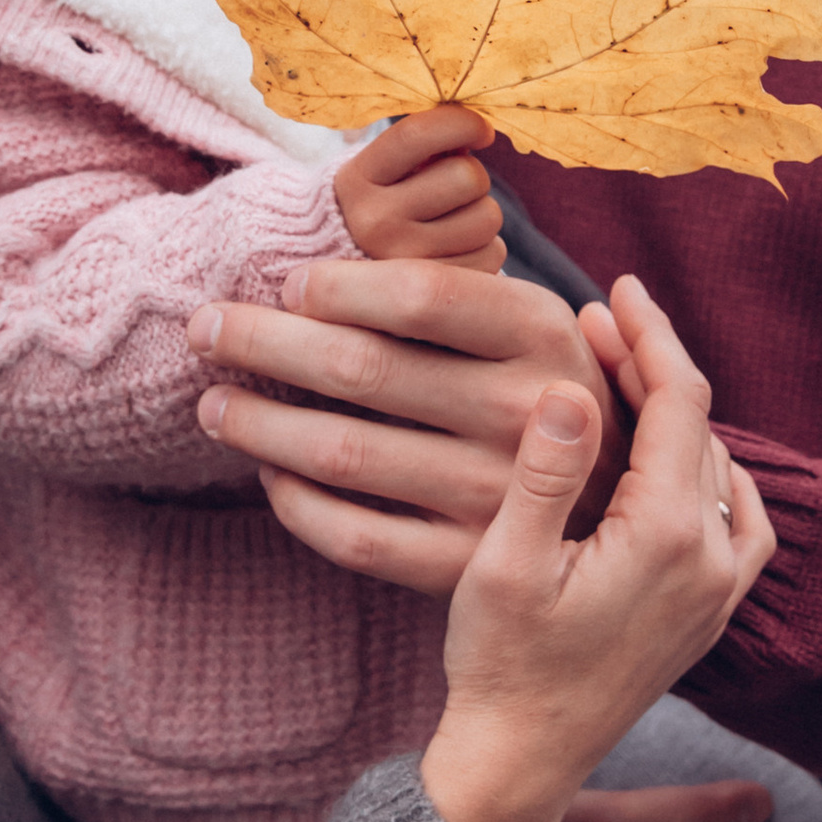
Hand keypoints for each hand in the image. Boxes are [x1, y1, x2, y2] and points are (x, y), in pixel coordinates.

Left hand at [188, 257, 626, 588]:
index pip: (420, 296)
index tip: (286, 283)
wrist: (617, 515)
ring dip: (259, 427)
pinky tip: (271, 477)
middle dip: (264, 342)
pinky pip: (356, 538)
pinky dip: (298, 506)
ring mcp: (497, 499)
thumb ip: (452, 290)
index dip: (337, 287)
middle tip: (204, 327)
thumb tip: (320, 255)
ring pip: (345, 456)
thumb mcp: (531, 326)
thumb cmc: (544, 394)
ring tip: (212, 406)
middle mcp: (526, 417)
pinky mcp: (467, 565)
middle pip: (363, 370)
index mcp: (543, 334)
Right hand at [334, 107, 504, 270]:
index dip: (462, 122)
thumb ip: (424, 147)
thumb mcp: (383, 172)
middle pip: (467, 177)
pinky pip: (493, 255)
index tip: (481, 130)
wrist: (346, 277)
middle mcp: (373, 222)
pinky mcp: (433, 296)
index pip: (416, 135)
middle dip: (473, 177)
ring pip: (487, 217)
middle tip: (456, 189)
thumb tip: (480, 131)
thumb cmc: (383, 206)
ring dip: (481, 214)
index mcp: (357, 180)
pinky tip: (457, 252)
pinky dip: (485, 250)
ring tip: (453, 222)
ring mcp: (402, 263)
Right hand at [416, 283, 772, 821]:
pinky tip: (669, 462)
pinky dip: (705, 474)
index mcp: (668, 536)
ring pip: (719, 471)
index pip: (681, 401)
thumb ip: (545, 471)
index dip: (649, 334)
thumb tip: (570, 386)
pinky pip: (736, 522)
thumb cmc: (499, 666)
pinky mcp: (709, 617)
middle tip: (595, 324)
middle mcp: (713, 562)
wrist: (521, 764)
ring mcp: (719, 594)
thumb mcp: (504, 564)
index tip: (615, 289)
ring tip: (617, 378)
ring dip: (675, 418)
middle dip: (654, 367)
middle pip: (703, 428)